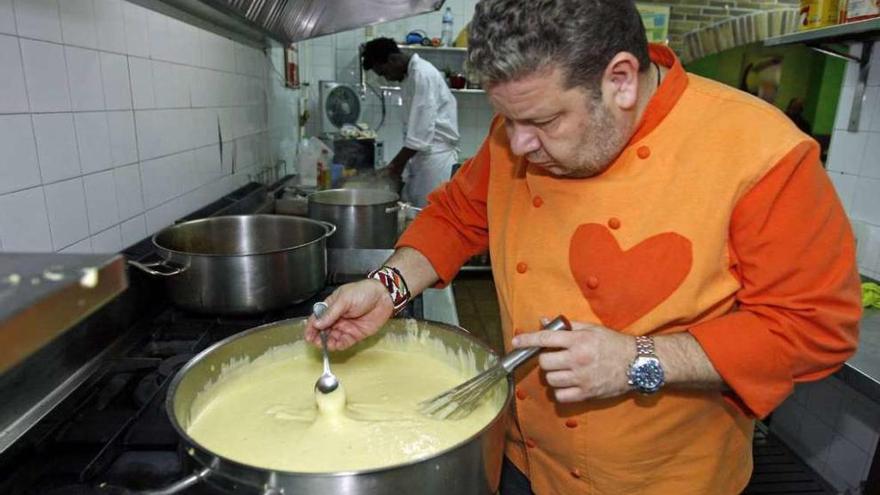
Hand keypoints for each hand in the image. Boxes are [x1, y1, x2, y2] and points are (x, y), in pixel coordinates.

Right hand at [304, 279, 394, 350]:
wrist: (384, 297)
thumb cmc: (363, 292)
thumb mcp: (344, 300)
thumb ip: (331, 313)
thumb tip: (317, 324)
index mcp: (331, 307)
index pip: (317, 319)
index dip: (311, 328)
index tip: (308, 336)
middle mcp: (336, 319)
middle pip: (323, 331)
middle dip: (318, 338)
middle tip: (316, 342)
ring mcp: (345, 327)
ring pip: (332, 338)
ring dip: (328, 343)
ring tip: (326, 345)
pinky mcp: (355, 335)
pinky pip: (344, 342)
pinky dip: (339, 345)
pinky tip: (336, 346)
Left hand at [511, 320, 635, 401]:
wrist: (637, 363)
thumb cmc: (614, 344)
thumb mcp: (592, 329)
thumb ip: (567, 326)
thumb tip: (544, 320)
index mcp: (578, 340)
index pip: (545, 339)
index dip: (527, 340)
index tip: (516, 342)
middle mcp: (577, 359)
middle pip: (544, 363)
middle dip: (545, 360)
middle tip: (554, 358)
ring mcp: (581, 378)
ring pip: (551, 380)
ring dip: (553, 376)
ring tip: (564, 371)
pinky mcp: (586, 394)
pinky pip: (560, 396)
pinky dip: (560, 391)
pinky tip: (568, 384)